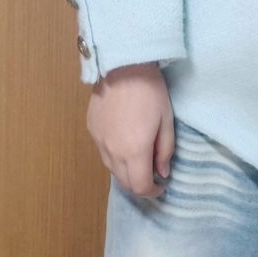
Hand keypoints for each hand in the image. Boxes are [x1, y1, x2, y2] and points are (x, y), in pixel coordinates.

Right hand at [87, 63, 174, 198]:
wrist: (123, 65)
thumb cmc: (150, 91)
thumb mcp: (166, 120)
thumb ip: (165, 150)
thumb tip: (162, 172)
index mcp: (134, 151)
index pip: (140, 186)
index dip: (153, 191)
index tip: (162, 185)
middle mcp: (112, 152)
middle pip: (124, 182)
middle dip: (139, 184)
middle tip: (151, 174)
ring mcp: (98, 141)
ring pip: (111, 168)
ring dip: (125, 170)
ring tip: (138, 158)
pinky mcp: (91, 129)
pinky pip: (103, 151)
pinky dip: (114, 155)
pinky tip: (123, 141)